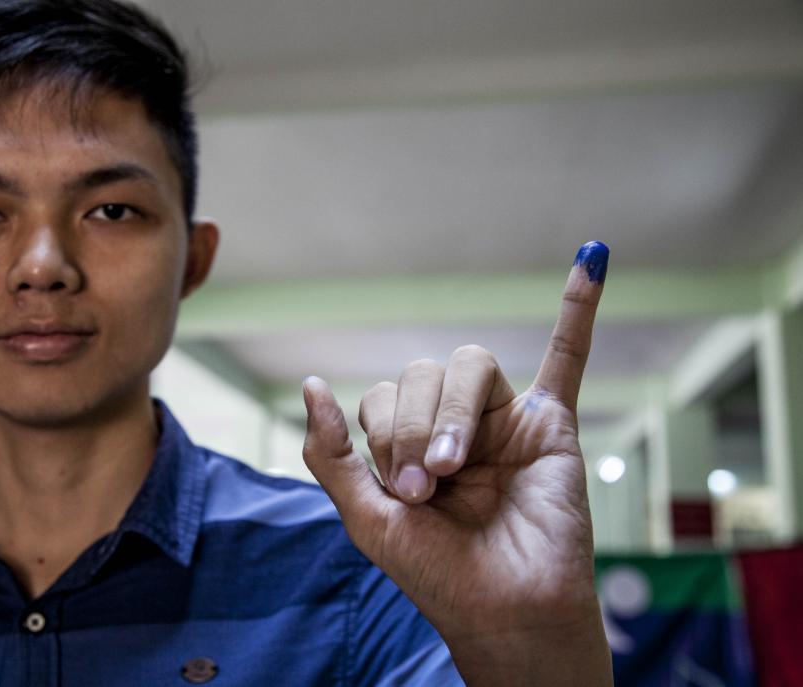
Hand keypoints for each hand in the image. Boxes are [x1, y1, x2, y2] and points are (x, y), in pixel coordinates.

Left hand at [302, 242, 612, 685]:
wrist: (508, 612)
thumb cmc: (438, 573)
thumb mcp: (364, 517)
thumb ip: (331, 452)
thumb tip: (311, 383)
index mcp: (407, 444)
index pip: (383, 396)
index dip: (384, 430)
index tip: (403, 492)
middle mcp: (452, 426)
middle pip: (423, 374)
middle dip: (414, 426)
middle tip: (426, 484)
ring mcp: (502, 421)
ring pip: (470, 365)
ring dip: (454, 412)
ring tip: (457, 466)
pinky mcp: (551, 426)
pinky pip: (567, 359)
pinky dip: (578, 309)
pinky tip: (592, 259)